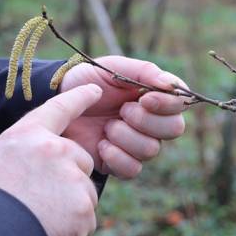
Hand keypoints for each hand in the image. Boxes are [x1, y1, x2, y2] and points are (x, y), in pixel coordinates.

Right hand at [0, 85, 103, 235]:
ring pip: (84, 192)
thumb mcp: (0, 161)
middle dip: (69, 179)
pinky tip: (47, 229)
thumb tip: (52, 166)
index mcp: (29, 135)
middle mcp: (57, 150)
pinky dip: (71, 228)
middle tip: (38, 196)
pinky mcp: (84, 208)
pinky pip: (85, 219)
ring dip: (69, 206)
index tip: (95, 90)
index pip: (59, 108)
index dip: (78, 98)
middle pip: (81, 161)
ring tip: (37, 215)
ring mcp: (74, 179)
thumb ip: (30, 155)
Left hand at [59, 56, 187, 178]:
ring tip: (106, 127)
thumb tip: (170, 85)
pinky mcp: (120, 164)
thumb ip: (144, 71)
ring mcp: (137, 144)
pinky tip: (101, 144)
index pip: (180, 104)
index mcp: (154, 97)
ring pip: (152, 149)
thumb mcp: (112, 67)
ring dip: (126, 136)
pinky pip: (133, 168)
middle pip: (174, 129)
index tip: (144, 98)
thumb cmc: (84, 82)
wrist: (54, 104)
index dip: (168, 104)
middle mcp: (152, 123)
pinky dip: (116, 156)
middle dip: (147, 120)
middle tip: (123, 111)